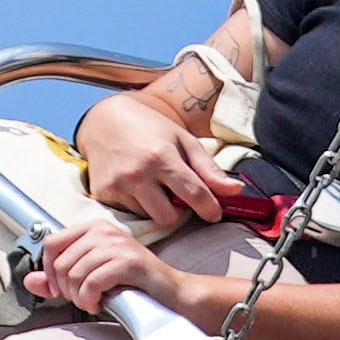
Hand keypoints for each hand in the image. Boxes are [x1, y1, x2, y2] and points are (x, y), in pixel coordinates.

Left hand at [26, 217, 238, 321]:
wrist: (172, 294)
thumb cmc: (134, 285)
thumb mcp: (91, 279)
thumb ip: (59, 279)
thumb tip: (29, 280)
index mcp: (93, 228)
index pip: (51, 242)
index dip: (49, 271)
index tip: (60, 289)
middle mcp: (104, 230)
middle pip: (60, 262)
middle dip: (66, 289)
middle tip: (83, 298)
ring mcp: (117, 244)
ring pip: (73, 273)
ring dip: (79, 297)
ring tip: (94, 301)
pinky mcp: (128, 261)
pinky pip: (91, 282)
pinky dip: (91, 299)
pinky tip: (101, 302)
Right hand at [70, 91, 226, 230]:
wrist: (105, 121)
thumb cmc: (151, 130)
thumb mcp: (183, 141)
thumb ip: (209, 169)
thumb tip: (237, 191)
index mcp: (162, 157)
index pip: (194, 194)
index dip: (210, 209)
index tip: (214, 214)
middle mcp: (138, 173)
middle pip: (169, 217)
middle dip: (178, 212)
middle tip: (177, 196)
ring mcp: (118, 185)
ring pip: (149, 217)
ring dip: (156, 208)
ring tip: (153, 187)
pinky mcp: (102, 194)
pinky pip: (129, 214)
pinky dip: (137, 205)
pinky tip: (135, 187)